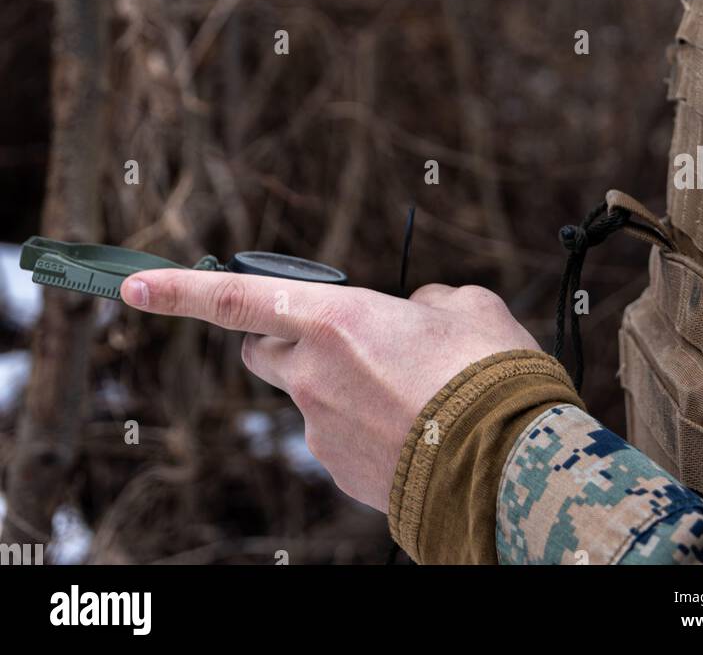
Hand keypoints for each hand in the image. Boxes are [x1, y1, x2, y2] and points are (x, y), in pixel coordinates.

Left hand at [119, 271, 541, 511]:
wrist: (508, 466)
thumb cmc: (488, 373)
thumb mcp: (467, 305)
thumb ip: (427, 299)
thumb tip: (417, 310)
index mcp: (334, 319)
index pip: (234, 299)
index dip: (179, 290)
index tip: (135, 287)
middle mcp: (312, 375)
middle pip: (262, 352)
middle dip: (281, 340)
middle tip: (336, 337)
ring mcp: (321, 430)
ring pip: (310, 397)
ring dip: (341, 388)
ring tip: (412, 393)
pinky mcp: (340, 473)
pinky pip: (338, 437)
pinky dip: (365, 428)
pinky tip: (414, 428)